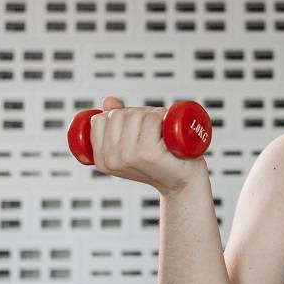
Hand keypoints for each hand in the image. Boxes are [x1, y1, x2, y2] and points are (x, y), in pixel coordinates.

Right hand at [89, 95, 205, 193]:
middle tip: (153, 129)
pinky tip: (167, 128)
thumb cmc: (160, 164)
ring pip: (135, 114)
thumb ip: (115, 124)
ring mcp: (130, 155)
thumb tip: (108, 100)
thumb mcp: (131, 146)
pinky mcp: (149, 152)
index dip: (119, 116)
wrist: (184, 183)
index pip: (99, 120)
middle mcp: (112, 159)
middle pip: (117, 115)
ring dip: (152, 114)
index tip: (135, 128)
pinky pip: (151, 118)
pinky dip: (161, 116)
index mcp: (102, 160)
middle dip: (137, 113)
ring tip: (161, 131)